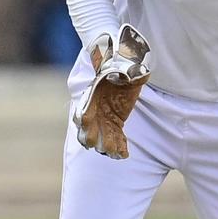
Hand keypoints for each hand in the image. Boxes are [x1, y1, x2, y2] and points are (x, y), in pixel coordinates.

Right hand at [73, 24, 150, 158]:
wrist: (125, 64)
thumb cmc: (122, 63)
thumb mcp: (123, 64)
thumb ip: (124, 69)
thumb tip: (134, 71)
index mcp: (93, 94)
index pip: (84, 108)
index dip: (83, 117)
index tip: (84, 124)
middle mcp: (95, 107)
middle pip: (89, 127)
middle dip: (93, 137)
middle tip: (100, 147)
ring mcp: (104, 116)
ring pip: (101, 135)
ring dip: (107, 145)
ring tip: (114, 154)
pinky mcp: (115, 122)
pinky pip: (115, 137)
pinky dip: (118, 146)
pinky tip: (124, 155)